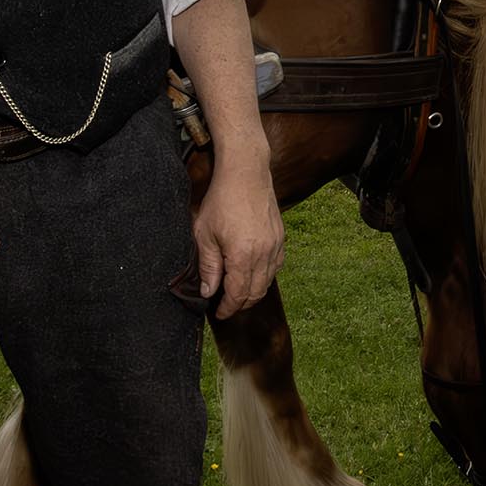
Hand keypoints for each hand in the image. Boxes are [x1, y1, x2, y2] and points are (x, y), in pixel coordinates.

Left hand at [192, 140, 283, 316]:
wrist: (246, 172)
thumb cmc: (221, 200)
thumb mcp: (205, 233)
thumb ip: (208, 266)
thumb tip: (208, 291)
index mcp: (243, 256)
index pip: (238, 294)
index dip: (228, 308)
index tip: (219, 313)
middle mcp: (264, 254)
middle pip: (256, 292)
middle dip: (241, 304)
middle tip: (227, 306)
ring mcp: (275, 246)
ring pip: (268, 281)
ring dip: (254, 292)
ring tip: (238, 293)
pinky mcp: (281, 237)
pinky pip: (276, 266)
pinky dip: (265, 276)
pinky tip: (253, 273)